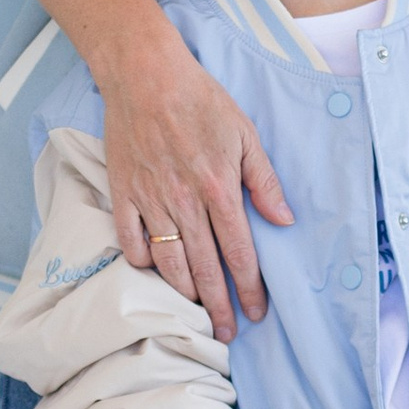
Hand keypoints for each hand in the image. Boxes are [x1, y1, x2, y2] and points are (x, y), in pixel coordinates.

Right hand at [101, 20, 292, 339]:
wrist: (145, 75)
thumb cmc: (201, 100)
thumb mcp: (245, 134)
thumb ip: (264, 182)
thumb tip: (284, 221)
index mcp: (219, 188)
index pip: (239, 252)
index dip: (249, 288)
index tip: (257, 312)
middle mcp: (185, 201)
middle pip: (205, 268)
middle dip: (218, 306)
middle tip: (226, 333)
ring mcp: (150, 200)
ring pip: (168, 262)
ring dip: (184, 292)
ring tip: (196, 311)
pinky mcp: (123, 194)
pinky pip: (131, 242)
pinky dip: (143, 262)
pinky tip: (156, 271)